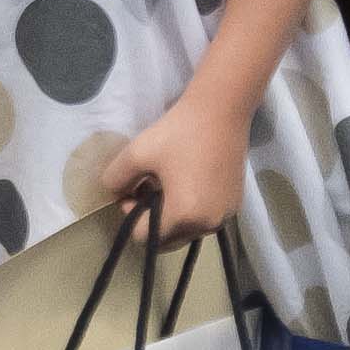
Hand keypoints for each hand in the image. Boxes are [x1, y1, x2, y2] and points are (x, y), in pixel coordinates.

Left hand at [104, 91, 251, 232]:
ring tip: (168, 183)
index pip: (145, 238)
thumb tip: (114, 194)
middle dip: (152, 219)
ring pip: (186, 230)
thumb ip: (116, 179)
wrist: (222, 110)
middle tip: (147, 188)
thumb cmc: (179, 132)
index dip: (132, 215)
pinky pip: (204, 219)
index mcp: (184, 216)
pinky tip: (188, 181)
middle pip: (168, 239)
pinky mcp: (234, 206)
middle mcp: (208, 225)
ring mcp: (225, 216)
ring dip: (172, 215)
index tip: (134, 189)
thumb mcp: (137, 153)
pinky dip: (192, 209)